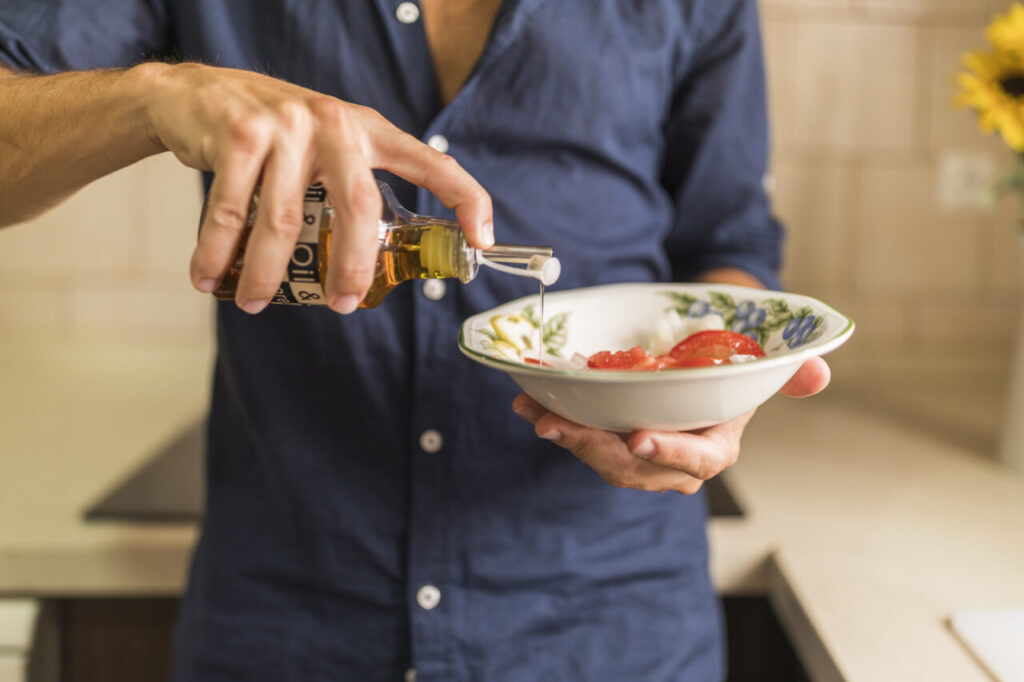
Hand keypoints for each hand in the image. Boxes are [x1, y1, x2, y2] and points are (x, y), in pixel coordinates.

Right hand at [141, 63, 492, 313]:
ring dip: (267, 271)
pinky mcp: (240, 134)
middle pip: (359, 208)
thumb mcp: (328, 147)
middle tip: (340, 305)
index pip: (432, 161)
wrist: (198, 92)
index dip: (465, 198)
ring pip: (287, 220)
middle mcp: (336, 125)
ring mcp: (287, 126)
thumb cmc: (274, 137)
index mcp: (369, 131)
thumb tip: (378, 263)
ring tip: (254, 302)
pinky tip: (209, 277)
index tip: (483, 240)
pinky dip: (217, 252)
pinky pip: (233, 210)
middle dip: (353, 267)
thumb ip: (353, 186)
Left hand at [512, 357, 830, 493]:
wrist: (697, 367)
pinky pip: (579, 437)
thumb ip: (787, 372)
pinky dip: (553, 420)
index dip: (670, 453)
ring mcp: (636, 453)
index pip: (698, 460)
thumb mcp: (759, 368)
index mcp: (714, 447)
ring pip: (599, 457)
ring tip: (537, 413)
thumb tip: (819, 372)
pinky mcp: (606, 439)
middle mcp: (672, 459)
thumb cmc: (728, 370)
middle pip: (634, 467)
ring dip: (566, 437)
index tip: (640, 439)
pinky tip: (526, 403)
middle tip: (562, 428)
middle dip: (595, 450)